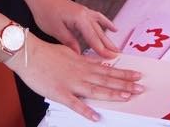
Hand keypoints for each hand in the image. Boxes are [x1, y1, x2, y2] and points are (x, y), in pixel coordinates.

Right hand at [7, 34, 141, 122]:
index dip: (123, 73)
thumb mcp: (69, 53)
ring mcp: (71, 83)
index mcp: (83, 64)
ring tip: (127, 97)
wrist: (29, 54)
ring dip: (112, 94)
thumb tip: (96, 63)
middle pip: (106, 79)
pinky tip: (96, 116)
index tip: (137, 76)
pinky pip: (75, 104)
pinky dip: (86, 110)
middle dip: (125, 84)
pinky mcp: (60, 93)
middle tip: (140, 88)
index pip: (108, 70)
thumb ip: (83, 60)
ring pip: (95, 90)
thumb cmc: (47, 53)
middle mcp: (80, 73)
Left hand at [28, 0, 120, 56]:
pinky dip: (106, 23)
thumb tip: (78, 54)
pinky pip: (98, 18)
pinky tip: (113, 28)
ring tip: (116, 47)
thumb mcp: (56, 30)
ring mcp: (85, 12)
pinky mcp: (82, 11)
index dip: (101, 49)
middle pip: (99, 33)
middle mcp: (85, 14)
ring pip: (99, 27)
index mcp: (79, 18)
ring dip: (107, 38)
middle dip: (108, 45)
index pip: (93, 38)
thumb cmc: (46, 12)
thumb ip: (70, 42)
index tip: (110, 58)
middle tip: (117, 56)